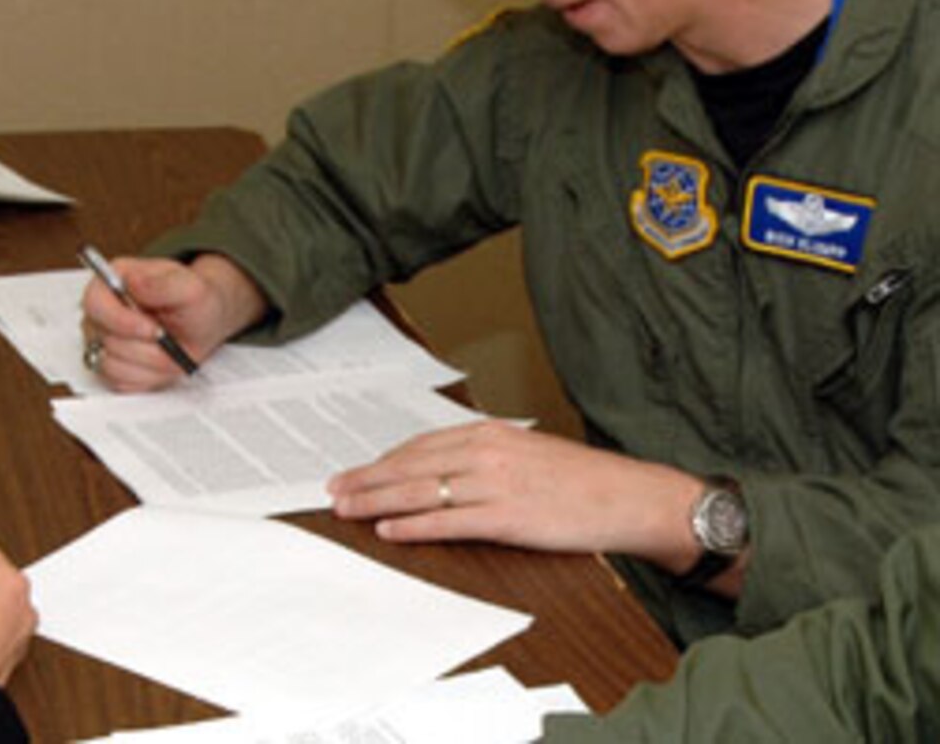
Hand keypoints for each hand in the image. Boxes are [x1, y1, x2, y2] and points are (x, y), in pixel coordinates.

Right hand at [79, 253, 263, 391]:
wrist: (201, 324)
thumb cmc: (193, 302)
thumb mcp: (190, 288)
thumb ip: (164, 284)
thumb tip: (135, 283)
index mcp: (112, 281)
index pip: (95, 303)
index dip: (121, 321)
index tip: (154, 330)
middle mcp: (101, 312)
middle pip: (105, 339)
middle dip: (145, 348)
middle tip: (170, 342)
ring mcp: (101, 340)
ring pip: (111, 365)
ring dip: (148, 364)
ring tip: (170, 352)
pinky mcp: (109, 366)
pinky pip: (118, 382)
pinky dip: (146, 378)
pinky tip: (161, 364)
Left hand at [325, 420, 705, 564]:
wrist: (630, 496)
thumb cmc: (580, 479)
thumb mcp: (526, 451)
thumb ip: (484, 455)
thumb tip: (442, 468)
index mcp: (490, 433)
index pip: (420, 446)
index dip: (382, 461)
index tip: (355, 471)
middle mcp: (487, 453)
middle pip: (411, 466)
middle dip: (367, 479)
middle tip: (333, 491)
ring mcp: (496, 485)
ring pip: (421, 492)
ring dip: (377, 502)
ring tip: (347, 510)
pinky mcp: (508, 518)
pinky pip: (449, 522)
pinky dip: (414, 526)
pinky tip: (389, 530)